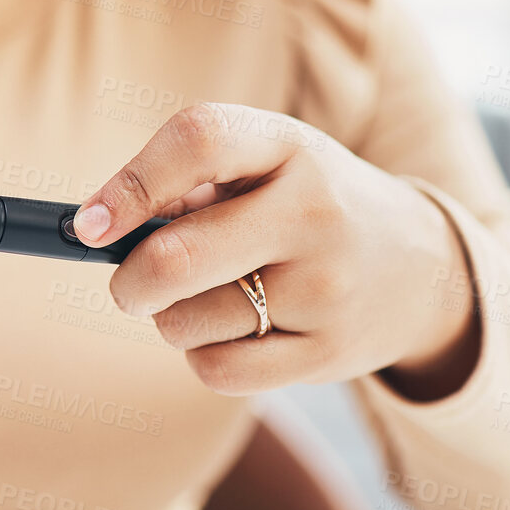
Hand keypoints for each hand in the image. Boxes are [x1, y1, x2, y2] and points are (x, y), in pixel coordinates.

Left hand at [71, 104, 477, 397]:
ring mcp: (325, 286)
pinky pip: (215, 369)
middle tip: (128, 284)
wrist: (420, 269)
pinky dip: (203, 355)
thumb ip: (189, 186)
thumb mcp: (269, 167)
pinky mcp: (327, 352)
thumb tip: (95, 230)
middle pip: (175, 259)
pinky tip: (237, 331)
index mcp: (290, 145)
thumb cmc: (306, 208)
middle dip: (128, 281)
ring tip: (213, 297)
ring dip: (171, 318)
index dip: (129, 183)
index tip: (89, 225)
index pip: (199, 140)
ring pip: (185, 322)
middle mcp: (314, 211)